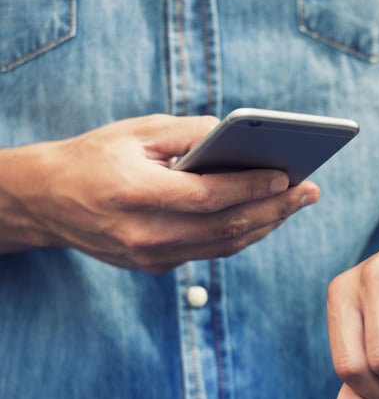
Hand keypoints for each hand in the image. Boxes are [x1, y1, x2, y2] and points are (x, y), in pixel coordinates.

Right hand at [1, 114, 318, 271]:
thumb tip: (241, 136)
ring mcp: (148, 256)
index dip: (250, 187)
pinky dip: (242, 235)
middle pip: (224, 228)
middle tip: (312, 191)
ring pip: (222, 246)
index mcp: (134, 193)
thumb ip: (190, 133)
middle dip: (275, 209)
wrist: (47, 201)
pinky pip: (209, 252)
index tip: (288, 175)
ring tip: (297, 202)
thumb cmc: (94, 156)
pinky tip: (266, 216)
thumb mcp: (136, 131)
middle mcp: (143, 233)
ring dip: (266, 224)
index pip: (206, 196)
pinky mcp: (154, 266)